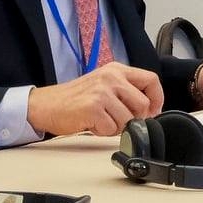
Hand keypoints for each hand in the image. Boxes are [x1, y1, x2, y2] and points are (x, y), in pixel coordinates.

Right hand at [26, 62, 164, 136]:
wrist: (45, 105)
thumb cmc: (75, 98)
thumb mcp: (104, 84)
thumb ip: (126, 91)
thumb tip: (150, 110)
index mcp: (117, 70)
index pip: (151, 80)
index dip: (157, 99)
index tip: (153, 111)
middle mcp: (111, 77)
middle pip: (143, 104)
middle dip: (134, 118)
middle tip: (117, 120)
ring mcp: (102, 92)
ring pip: (129, 120)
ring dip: (116, 127)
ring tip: (101, 120)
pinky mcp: (93, 108)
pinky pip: (112, 129)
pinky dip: (103, 132)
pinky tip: (91, 123)